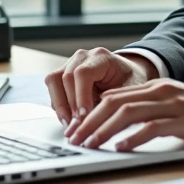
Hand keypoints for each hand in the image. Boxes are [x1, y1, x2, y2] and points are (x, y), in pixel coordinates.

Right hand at [43, 47, 157, 125]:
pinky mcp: (63, 74)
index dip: (81, 96)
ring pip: (53, 80)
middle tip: (77, 126)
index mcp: (101, 57)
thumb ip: (111, 105)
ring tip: (70, 125)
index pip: (83, 73)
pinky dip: (58, 106)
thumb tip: (93, 124)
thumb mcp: (128, 92)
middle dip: (70, 105)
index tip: (83, 116)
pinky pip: (54, 88)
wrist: (127, 74)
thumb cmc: (129, 82)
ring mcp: (71, 63)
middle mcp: (83, 57)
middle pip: (65, 77)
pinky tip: (69, 120)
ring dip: (60, 105)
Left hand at [65, 79, 183, 151]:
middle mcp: (162, 90)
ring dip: (103, 129)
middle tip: (73, 139)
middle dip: (89, 121)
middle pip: (114, 102)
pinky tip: (119, 148)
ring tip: (88, 144)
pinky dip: (132, 137)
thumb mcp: (174, 110)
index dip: (90, 112)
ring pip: (127, 112)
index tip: (75, 130)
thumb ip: (150, 112)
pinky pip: (151, 127)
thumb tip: (118, 126)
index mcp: (157, 87)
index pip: (113, 96)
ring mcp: (173, 103)